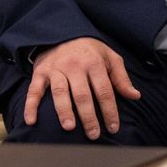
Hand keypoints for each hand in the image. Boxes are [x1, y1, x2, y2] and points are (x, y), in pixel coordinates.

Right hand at [24, 37, 140, 139]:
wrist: (63, 32)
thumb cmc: (90, 50)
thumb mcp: (110, 57)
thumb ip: (121, 78)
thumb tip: (135, 96)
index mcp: (94, 63)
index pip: (104, 91)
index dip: (109, 111)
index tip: (113, 127)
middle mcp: (75, 66)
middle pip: (82, 95)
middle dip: (89, 116)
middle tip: (93, 134)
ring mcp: (56, 69)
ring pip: (60, 93)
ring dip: (64, 111)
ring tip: (69, 127)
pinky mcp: (40, 72)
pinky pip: (34, 90)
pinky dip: (30, 105)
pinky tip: (31, 121)